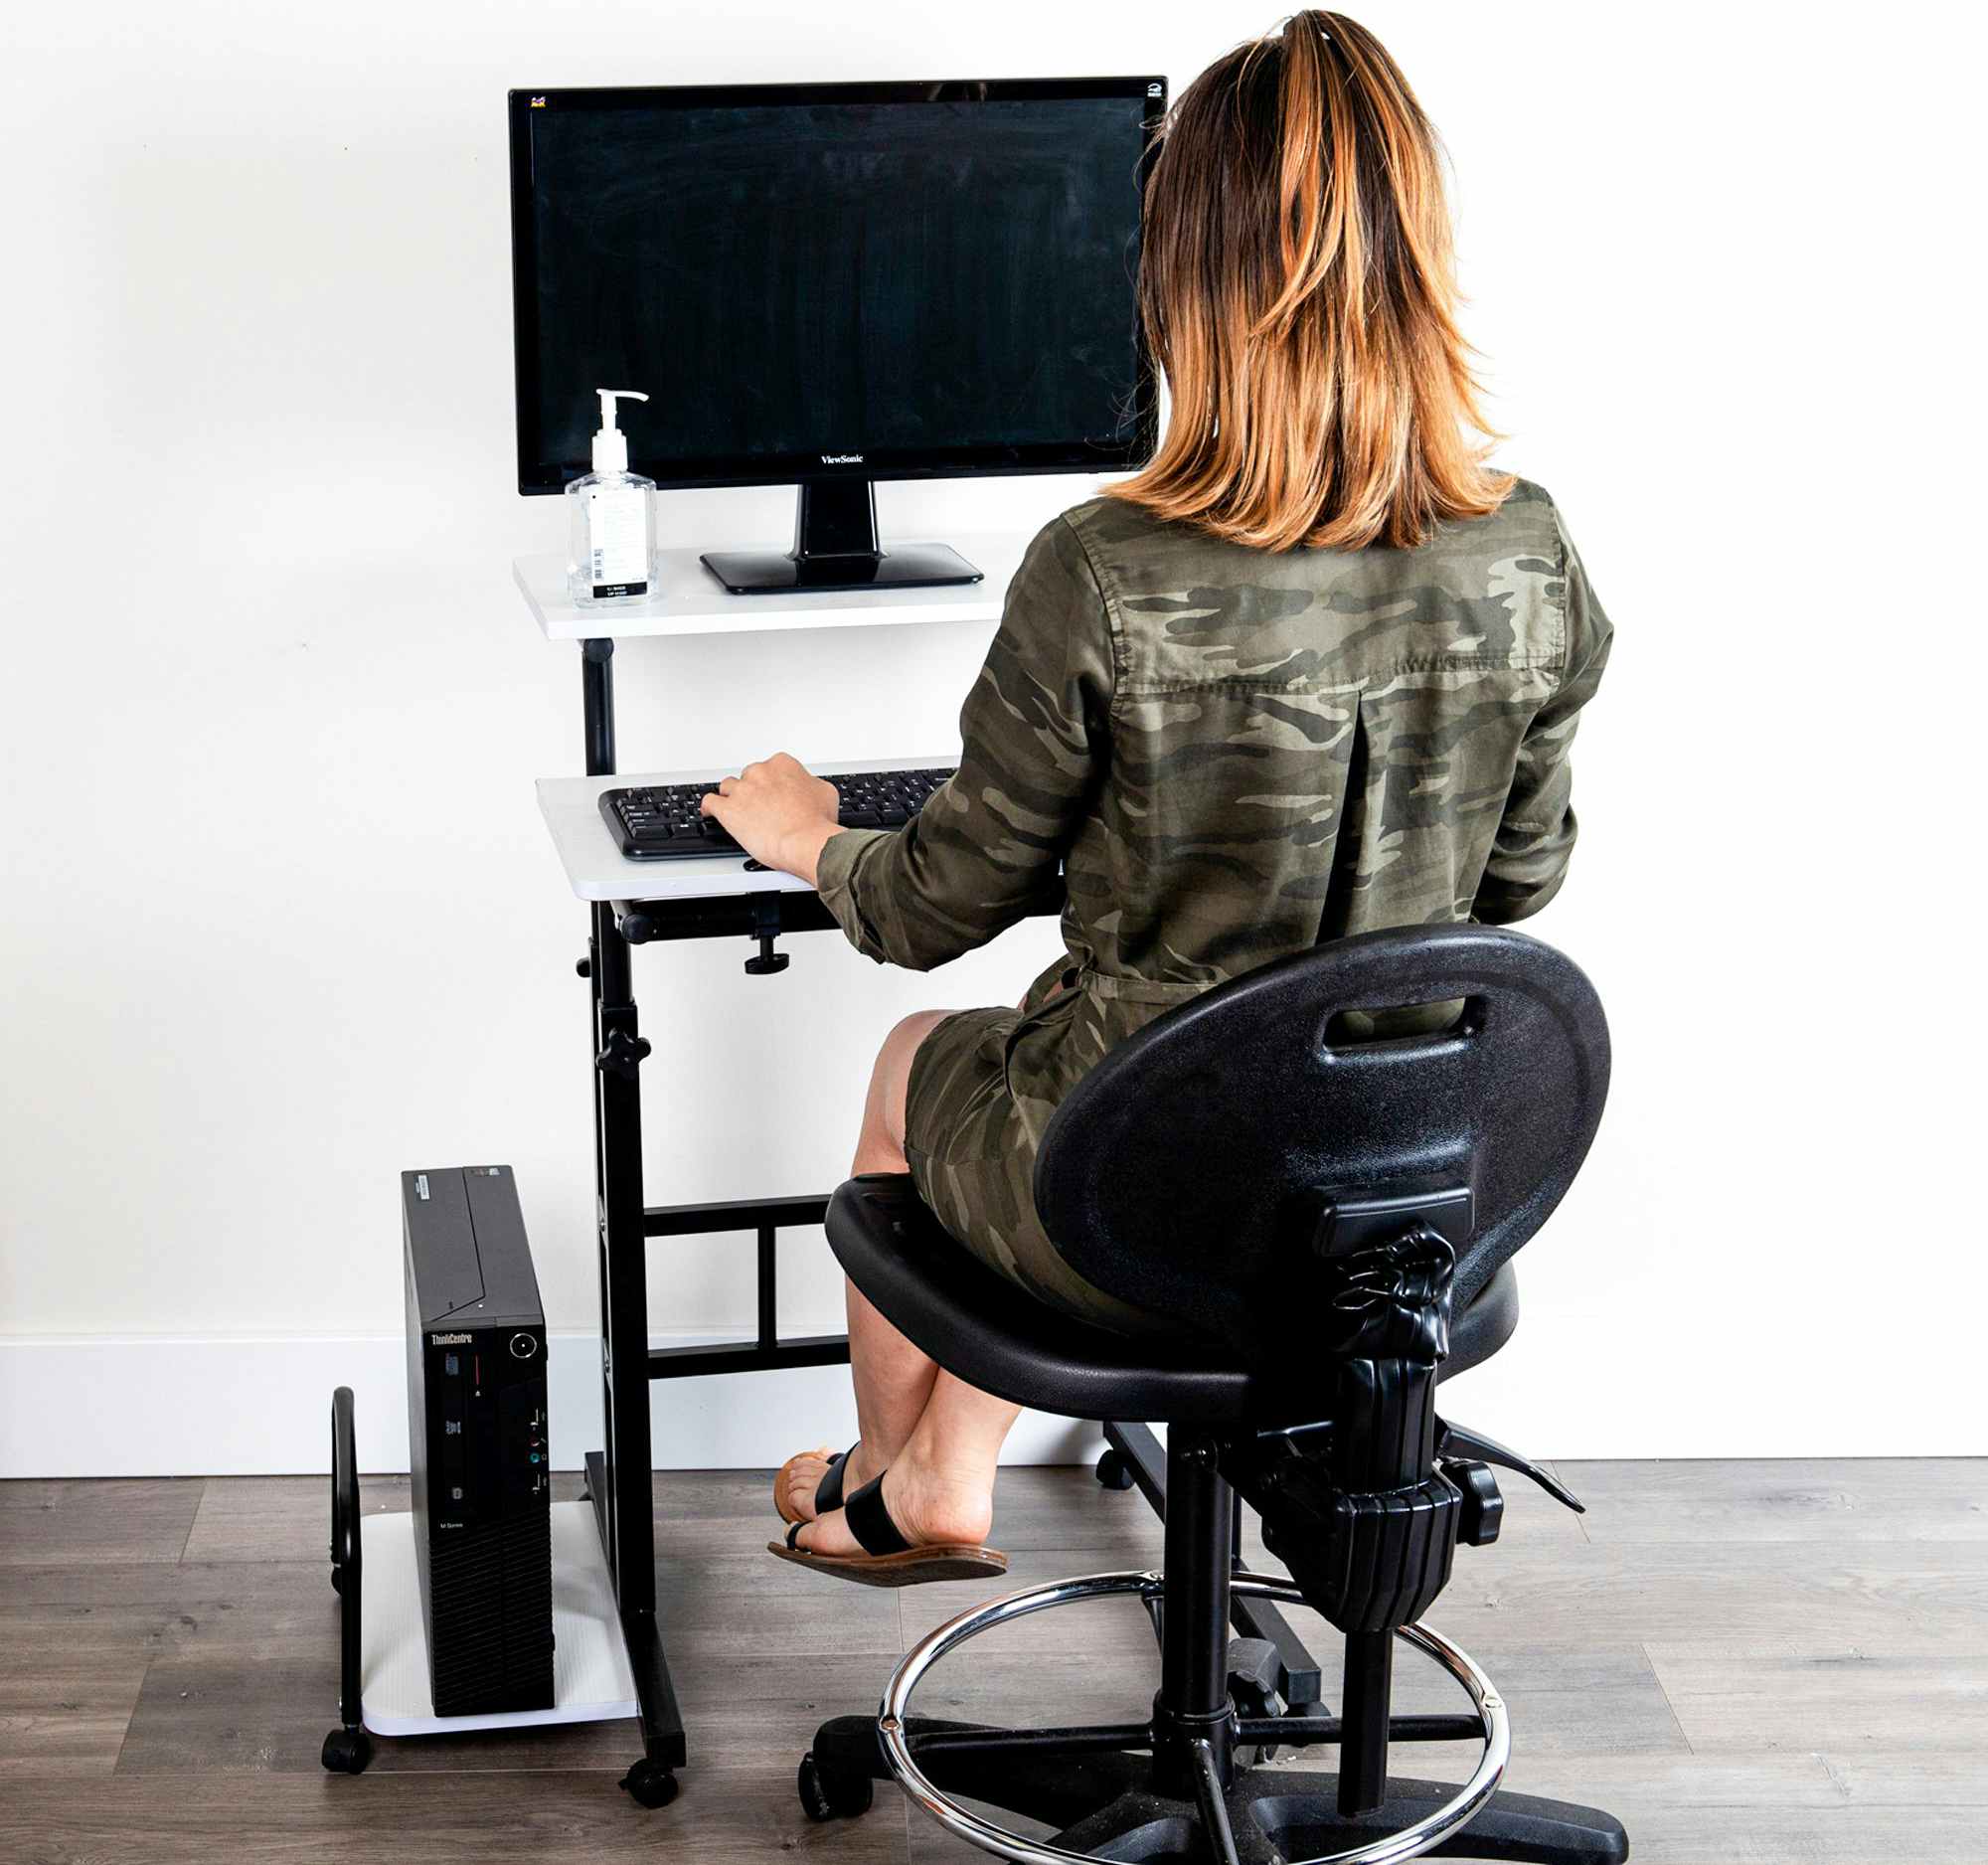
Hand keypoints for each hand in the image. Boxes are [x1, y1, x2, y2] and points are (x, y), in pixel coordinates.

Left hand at [700, 752, 842, 884]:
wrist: (805, 841)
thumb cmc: (816, 822)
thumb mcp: (826, 793)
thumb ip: (811, 783)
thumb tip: (808, 785)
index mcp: (782, 764)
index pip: (770, 767)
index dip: (772, 783)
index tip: (774, 793)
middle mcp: (760, 773)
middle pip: (748, 776)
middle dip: (753, 790)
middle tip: (761, 807)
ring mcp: (742, 790)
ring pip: (728, 787)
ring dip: (732, 797)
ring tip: (737, 810)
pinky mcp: (728, 809)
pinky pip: (709, 802)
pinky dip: (708, 807)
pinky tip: (710, 812)